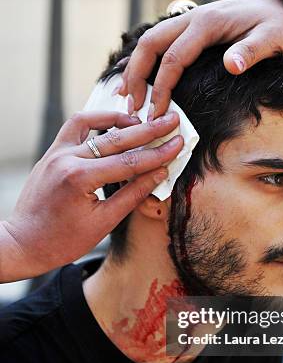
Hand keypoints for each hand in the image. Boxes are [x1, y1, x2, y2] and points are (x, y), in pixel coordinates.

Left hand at [0, 110, 182, 281]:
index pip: (129, 162)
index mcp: (80, 179)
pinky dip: (96, 121)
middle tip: (172, 121)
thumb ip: (132, 195)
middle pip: (117, 138)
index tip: (179, 143)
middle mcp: (67, 159)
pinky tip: (115, 124)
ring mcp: (57, 152)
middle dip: (149, 130)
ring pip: (93, 123)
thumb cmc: (61, 241)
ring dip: (121, 120)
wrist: (24, 243)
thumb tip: (158, 174)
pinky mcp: (53, 152)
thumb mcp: (103, 223)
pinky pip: (76, 126)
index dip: (158, 153)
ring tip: (145, 120)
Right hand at [118, 0, 282, 117]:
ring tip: (126, 97)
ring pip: (150, 42)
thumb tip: (232, 66)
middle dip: (136, 77)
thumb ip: (252, 51)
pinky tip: (137, 80)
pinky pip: (160, 44)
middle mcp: (191, 19)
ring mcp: (188, 22)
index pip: (173, 58)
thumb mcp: (273, 38)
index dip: (161, 88)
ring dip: (135, 68)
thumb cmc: (278, 26)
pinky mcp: (190, 29)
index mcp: (207, 24)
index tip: (156, 114)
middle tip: (132, 108)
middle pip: (150, 45)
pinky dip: (145, 62)